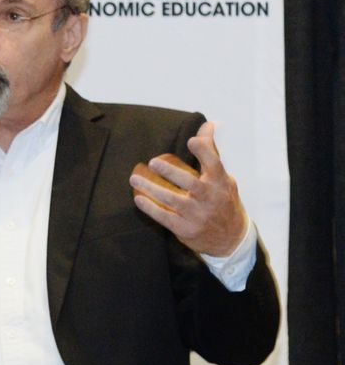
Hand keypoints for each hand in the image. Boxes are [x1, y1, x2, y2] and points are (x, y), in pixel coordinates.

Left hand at [130, 120, 247, 256]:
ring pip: (171, 200)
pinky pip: (164, 217)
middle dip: (170, 172)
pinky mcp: (185, 229)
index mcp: (221, 182)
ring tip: (135, 178)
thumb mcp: (223, 178)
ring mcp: (197, 214)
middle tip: (152, 162)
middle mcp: (209, 198)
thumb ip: (210, 153)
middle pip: (189, 182)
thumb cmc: (223, 201)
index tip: (191, 140)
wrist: (230, 238)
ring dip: (151, 188)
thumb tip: (206, 125)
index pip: (214, 164)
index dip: (204, 151)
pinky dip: (150, 208)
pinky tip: (138, 198)